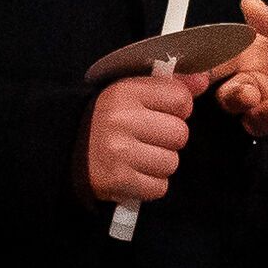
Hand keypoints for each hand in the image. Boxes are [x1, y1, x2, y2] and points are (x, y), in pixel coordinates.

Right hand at [86, 69, 206, 204]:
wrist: (64, 150)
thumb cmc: (105, 120)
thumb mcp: (130, 92)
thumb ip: (169, 84)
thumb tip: (203, 80)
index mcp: (125, 91)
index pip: (180, 98)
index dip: (177, 109)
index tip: (161, 113)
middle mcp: (122, 119)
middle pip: (180, 134)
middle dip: (168, 139)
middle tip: (147, 138)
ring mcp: (119, 152)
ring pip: (172, 162)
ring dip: (160, 164)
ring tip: (138, 156)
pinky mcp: (118, 180)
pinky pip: (159, 187)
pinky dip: (150, 185)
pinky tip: (133, 173)